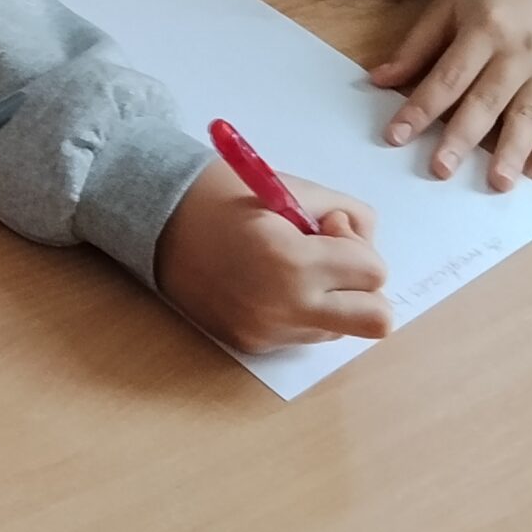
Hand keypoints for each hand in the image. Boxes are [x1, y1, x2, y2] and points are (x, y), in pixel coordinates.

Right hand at [153, 161, 390, 352]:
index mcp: (291, 261)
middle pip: (376, 321)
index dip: (356, 245)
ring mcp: (266, 331)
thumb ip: (347, 212)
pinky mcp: (252, 344)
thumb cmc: (223, 195)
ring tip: (291, 269)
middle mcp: (283, 306)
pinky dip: (300, 312)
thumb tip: (364, 242)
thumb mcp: (292, 187)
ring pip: (340, 330)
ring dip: (332, 301)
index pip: (374, 272)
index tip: (327, 228)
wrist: (155, 219)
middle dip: (363, 287)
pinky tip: (268, 284)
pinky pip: (302, 335)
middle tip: (332, 262)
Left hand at [371, 0, 531, 188]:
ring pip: (529, 115)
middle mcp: (520, 52)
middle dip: (463, 138)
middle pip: (487, 100)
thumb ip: (417, 46)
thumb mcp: (449, 6)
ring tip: (497, 183)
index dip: (421, 108)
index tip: (396, 136)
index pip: (448, 77)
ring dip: (512, 151)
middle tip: (440, 170)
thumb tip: (379, 80)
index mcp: (484, 29)